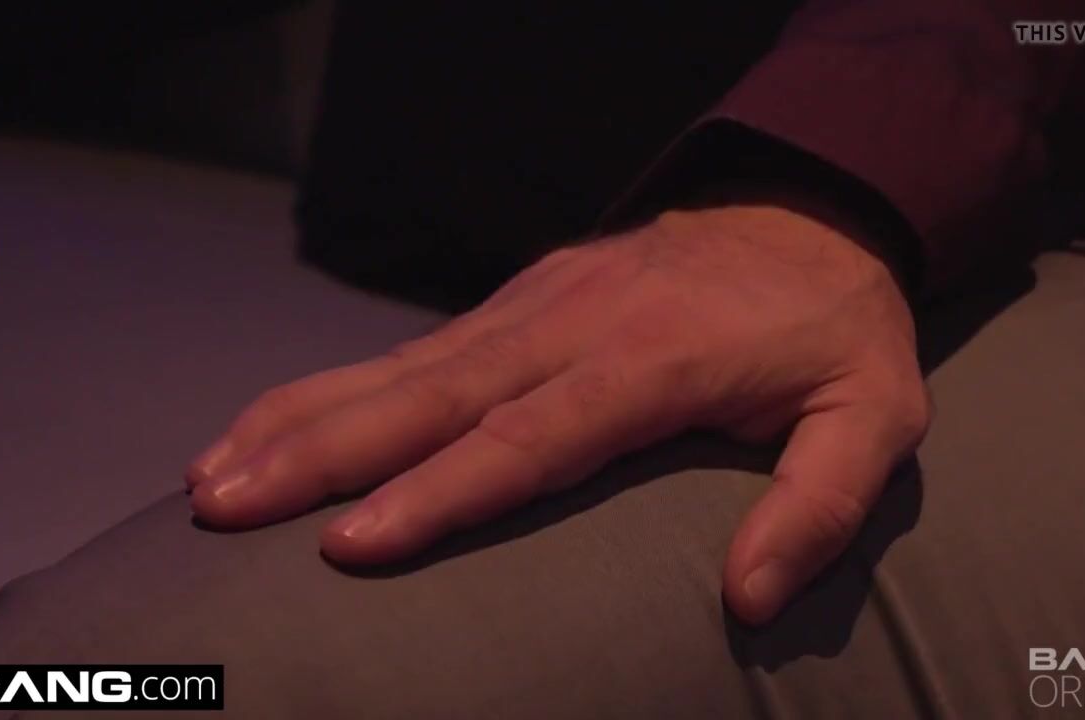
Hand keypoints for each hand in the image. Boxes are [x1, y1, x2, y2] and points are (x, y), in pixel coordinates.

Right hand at [186, 197, 929, 623]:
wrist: (805, 210)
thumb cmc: (831, 329)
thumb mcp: (872, 415)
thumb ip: (820, 504)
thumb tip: (749, 598)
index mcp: (651, 362)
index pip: (531, 437)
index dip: (442, 492)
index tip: (352, 543)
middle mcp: (571, 325)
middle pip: (431, 397)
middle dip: (321, 454)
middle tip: (223, 507)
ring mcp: (533, 304)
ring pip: (399, 367)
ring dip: (300, 419)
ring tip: (212, 475)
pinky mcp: (515, 299)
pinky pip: (409, 350)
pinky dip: (329, 388)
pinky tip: (268, 422)